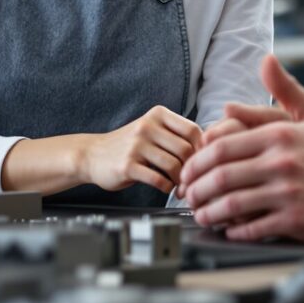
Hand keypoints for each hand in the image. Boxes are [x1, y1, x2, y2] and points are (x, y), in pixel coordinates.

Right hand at [78, 105, 202, 193]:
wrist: (93, 155)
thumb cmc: (130, 146)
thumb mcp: (153, 130)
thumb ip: (176, 136)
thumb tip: (210, 150)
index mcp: (158, 115)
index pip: (193, 130)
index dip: (203, 149)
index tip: (203, 162)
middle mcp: (147, 126)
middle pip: (186, 149)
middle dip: (193, 168)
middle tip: (193, 179)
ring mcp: (136, 145)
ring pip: (174, 166)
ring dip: (181, 181)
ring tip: (180, 186)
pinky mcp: (127, 165)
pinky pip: (158, 179)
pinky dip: (167, 187)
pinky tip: (165, 187)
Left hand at [179, 56, 303, 240]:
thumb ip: (285, 89)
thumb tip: (265, 60)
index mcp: (280, 136)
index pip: (222, 147)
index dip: (197, 162)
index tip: (189, 171)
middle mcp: (281, 162)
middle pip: (220, 176)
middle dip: (195, 188)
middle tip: (187, 195)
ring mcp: (288, 193)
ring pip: (232, 204)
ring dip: (209, 212)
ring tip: (201, 214)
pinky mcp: (296, 220)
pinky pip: (254, 228)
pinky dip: (234, 231)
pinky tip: (228, 230)